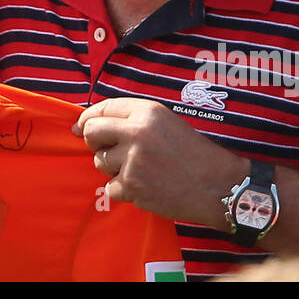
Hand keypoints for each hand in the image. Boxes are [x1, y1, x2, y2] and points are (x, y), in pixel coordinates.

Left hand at [74, 97, 244, 225]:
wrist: (217, 185)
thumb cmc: (193, 152)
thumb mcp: (166, 122)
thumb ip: (132, 119)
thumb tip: (87, 125)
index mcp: (147, 112)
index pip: (103, 108)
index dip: (88, 118)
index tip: (81, 126)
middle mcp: (137, 132)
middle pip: (93, 132)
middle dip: (94, 141)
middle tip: (107, 149)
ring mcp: (133, 161)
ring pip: (100, 162)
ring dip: (112, 168)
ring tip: (139, 169)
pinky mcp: (133, 186)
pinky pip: (111, 188)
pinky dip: (123, 190)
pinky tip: (144, 186)